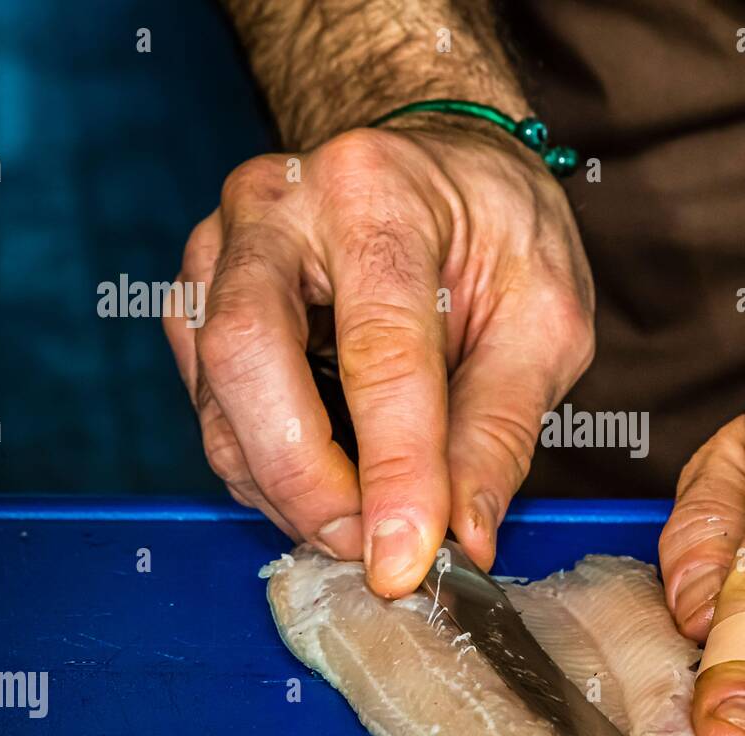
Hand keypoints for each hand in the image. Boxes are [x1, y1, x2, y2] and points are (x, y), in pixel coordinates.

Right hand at [164, 124, 593, 594]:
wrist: (442, 167)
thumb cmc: (501, 232)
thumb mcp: (545, 318)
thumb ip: (501, 427)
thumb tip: (463, 536)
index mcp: (380, 194)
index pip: (379, 349)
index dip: (393, 468)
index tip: (407, 559)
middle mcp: (279, 205)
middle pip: (250, 358)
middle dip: (304, 482)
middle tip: (364, 550)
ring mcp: (222, 245)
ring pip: (217, 393)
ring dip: (280, 486)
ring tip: (357, 523)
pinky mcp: (198, 292)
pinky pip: (208, 400)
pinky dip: (260, 464)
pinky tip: (321, 484)